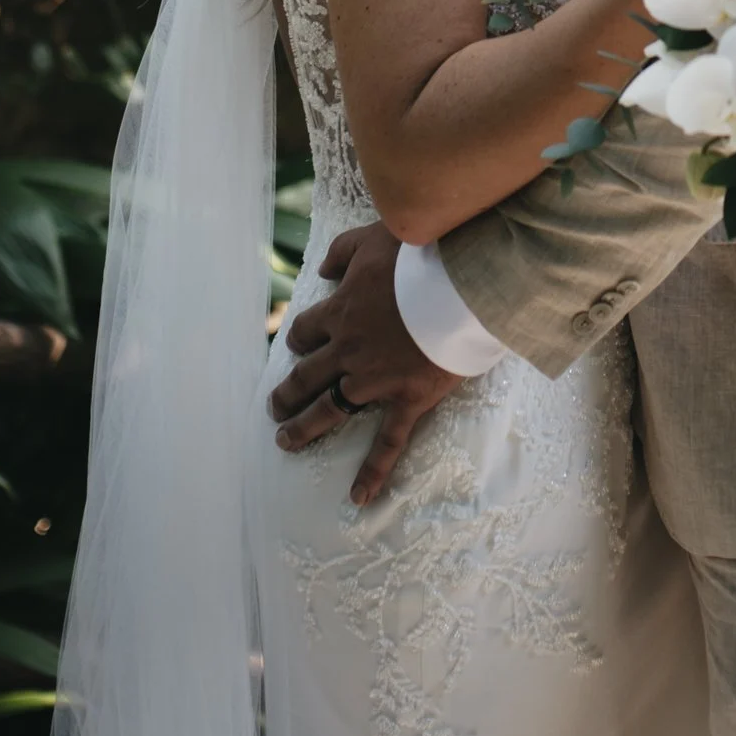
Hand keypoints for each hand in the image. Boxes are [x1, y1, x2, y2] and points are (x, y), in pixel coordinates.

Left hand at [271, 222, 464, 504]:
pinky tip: (358, 497)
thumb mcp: (371, 238)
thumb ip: (342, 254)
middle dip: (287, 392)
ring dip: (304, 427)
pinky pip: (387, 443)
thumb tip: (325, 274)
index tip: (300, 343)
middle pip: (306, 376)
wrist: (459, 283)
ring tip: (286, 440)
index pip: (305, 331)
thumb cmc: (419, 256)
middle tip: (275, 406)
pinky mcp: (407, 399)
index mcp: (340, 313)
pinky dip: (372, 472)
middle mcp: (348, 351)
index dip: (299, 338)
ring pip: (330, 410)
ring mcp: (375, 380)